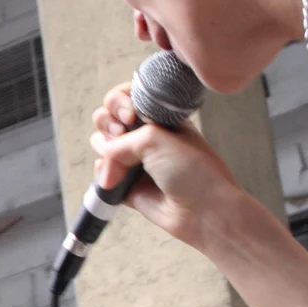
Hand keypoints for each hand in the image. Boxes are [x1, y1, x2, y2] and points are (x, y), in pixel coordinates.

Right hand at [89, 82, 244, 249]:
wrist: (205, 210)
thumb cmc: (193, 170)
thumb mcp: (157, 138)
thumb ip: (122, 140)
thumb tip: (105, 155)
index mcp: (160, 118)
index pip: (127, 96)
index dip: (120, 101)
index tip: (129, 115)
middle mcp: (147, 136)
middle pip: (109, 118)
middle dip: (108, 123)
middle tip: (120, 133)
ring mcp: (137, 161)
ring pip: (103, 145)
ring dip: (104, 149)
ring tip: (119, 162)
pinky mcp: (128, 186)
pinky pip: (103, 174)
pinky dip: (103, 174)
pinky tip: (113, 179)